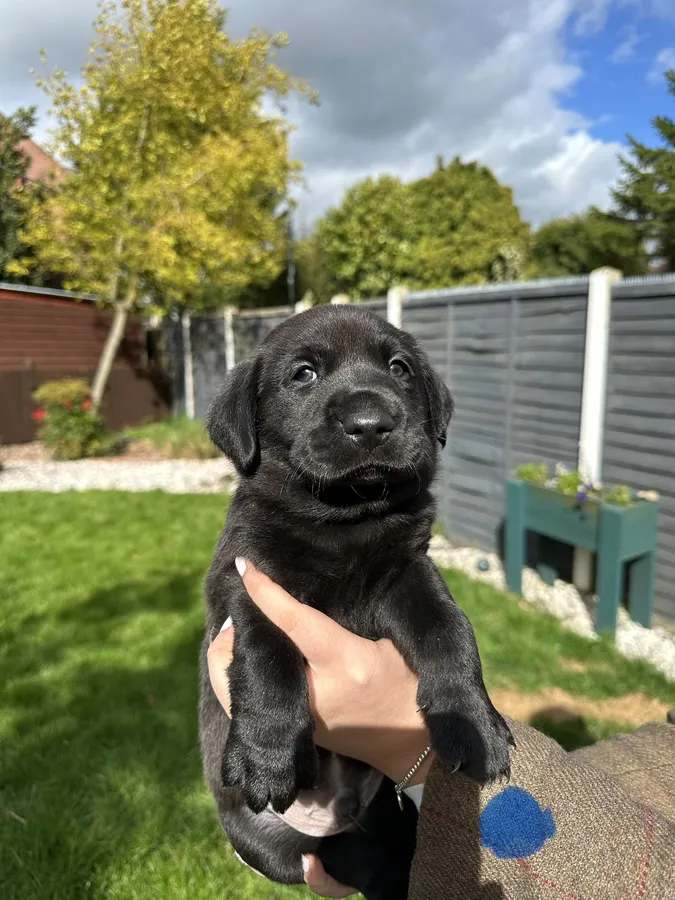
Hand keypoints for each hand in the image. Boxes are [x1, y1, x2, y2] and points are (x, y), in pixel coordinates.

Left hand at [207, 559, 433, 897]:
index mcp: (346, 661)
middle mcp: (318, 693)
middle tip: (238, 606)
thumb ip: (347, 621)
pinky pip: (249, 706)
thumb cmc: (406, 680)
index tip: (246, 567)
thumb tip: (299, 594)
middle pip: (254, 660)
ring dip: (228, 657)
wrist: (414, 743)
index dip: (266, 593)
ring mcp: (302, 720)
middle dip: (234, 632)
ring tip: (235, 632)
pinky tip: (242, 660)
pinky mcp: (295, 734)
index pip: (295, 622)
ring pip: (239, 690)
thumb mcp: (387, 642)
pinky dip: (236, 680)